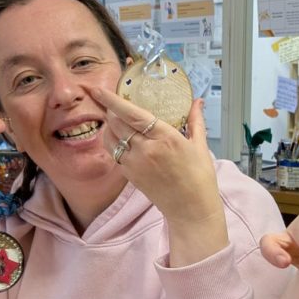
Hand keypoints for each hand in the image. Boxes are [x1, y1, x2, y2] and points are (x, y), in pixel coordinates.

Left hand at [88, 88, 228, 263]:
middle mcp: (146, 149)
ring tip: (114, 119)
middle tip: (109, 101)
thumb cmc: (199, 178)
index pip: (131, 113)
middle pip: (116, 123)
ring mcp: (135, 163)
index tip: (98, 89)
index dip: (112, 100)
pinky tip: (121, 138)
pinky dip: (113, 142)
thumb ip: (195, 120)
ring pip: (110, 138)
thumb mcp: (201, 146)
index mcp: (165, 137)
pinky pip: (114, 153)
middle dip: (109, 110)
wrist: (191, 210)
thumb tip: (197, 102)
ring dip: (109, 126)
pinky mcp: (130, 175)